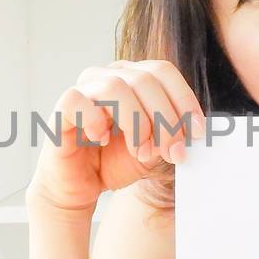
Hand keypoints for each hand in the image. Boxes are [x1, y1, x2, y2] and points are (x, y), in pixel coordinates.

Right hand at [27, 58, 206, 216]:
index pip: (163, 71)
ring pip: (115, 86)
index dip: (184, 99)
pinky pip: (77, 100)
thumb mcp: (154, 149)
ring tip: (141, 152)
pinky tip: (100, 140)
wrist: (80, 187)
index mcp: (133, 78)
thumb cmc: (115, 162)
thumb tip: (195, 129)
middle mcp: (108, 76)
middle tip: (173, 152)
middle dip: (166, 118)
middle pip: (145, 79)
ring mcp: (83, 90)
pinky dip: (94, 121)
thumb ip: (172, 135)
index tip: (197, 131)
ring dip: (136, 123)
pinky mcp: (61, 110)